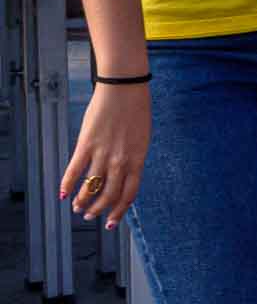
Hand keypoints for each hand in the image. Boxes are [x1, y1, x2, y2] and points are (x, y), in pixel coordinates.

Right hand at [59, 83, 148, 228]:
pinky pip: (74, 170)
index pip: (129, 193)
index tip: (111, 221)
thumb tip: (123, 175)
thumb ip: (133, 157)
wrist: (125, 88)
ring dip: (82, 201)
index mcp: (138, 158)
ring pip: (90, 187)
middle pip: (109, 195)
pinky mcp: (87, 144)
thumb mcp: (141, 137)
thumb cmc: (135, 110)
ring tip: (77, 207)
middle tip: (90, 215)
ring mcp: (103, 153)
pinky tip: (63, 193)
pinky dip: (67, 185)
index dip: (119, 211)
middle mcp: (121, 160)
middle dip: (99, 210)